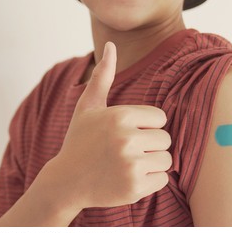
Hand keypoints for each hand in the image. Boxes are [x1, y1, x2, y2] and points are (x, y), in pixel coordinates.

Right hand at [45, 42, 171, 208]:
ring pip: (166, 160)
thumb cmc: (80, 141)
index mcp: (119, 116)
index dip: (146, 126)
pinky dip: (150, 181)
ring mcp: (130, 165)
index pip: (160, 118)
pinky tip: (128, 179)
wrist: (65, 182)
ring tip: (127, 165)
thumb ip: (102, 76)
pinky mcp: (134, 188)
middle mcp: (126, 139)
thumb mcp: (88, 107)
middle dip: (149, 145)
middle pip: (165, 139)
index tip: (125, 134)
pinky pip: (162, 180)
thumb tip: (111, 44)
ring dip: (152, 163)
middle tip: (125, 152)